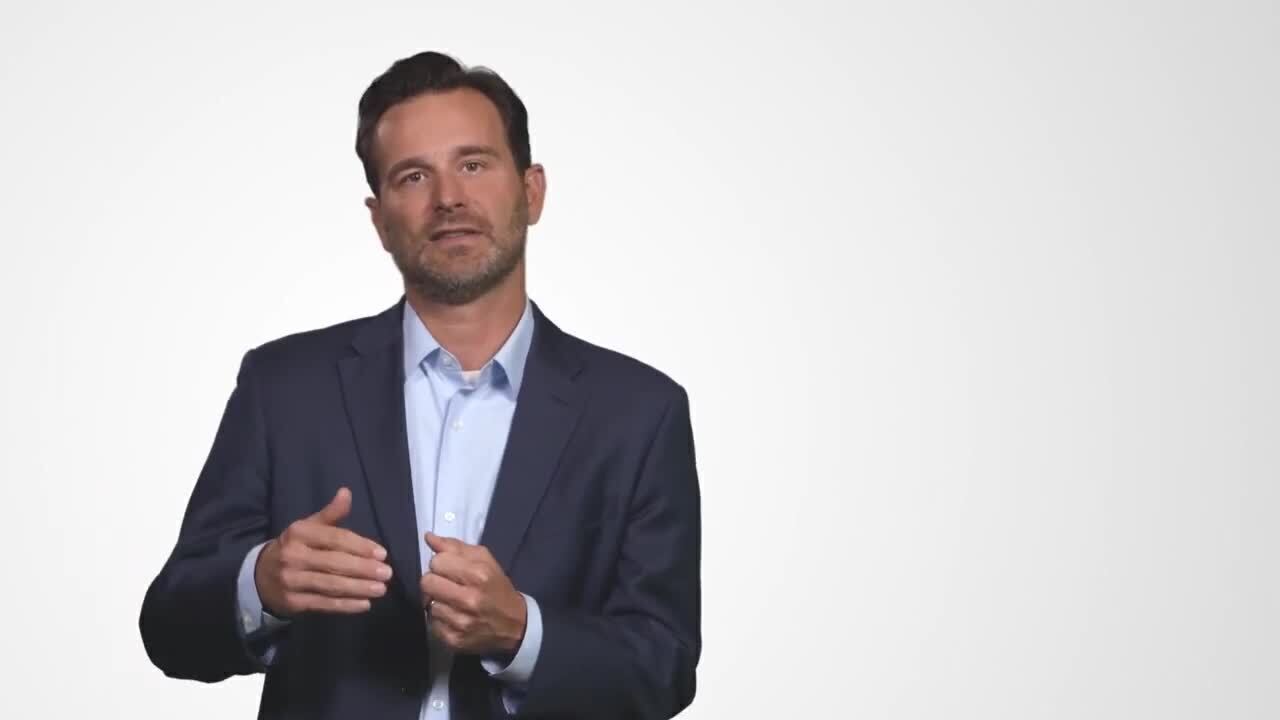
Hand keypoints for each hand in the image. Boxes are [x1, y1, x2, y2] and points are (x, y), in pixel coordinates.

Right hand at [255, 487, 391, 615]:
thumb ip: (330, 513)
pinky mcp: (292, 602)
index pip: (335, 539)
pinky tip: (364, 604)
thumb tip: (346, 492)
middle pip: (335, 563)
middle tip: (387, 574)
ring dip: (359, 588)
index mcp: (299, 533)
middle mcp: (293, 556)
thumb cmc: (295, 548)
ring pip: (331, 585)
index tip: (382, 554)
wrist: (261, 577)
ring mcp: (291, 581)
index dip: (360, 546)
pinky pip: (324, 604)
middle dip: (363, 569)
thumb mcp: (308, 527)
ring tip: (381, 589)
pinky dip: (346, 605)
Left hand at [421, 532, 526, 655]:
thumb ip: (455, 547)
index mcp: (478, 575)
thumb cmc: (497, 587)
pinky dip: (440, 619)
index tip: (450, 569)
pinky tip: (454, 617)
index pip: (437, 562)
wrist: (514, 625)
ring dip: (438, 601)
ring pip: (428, 604)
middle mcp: (469, 599)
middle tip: (446, 585)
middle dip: (434, 581)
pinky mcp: (454, 640)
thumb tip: (428, 537)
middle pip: (426, 582)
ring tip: (453, 602)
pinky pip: (432, 623)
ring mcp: (461, 622)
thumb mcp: (484, 561)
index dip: (441, 563)